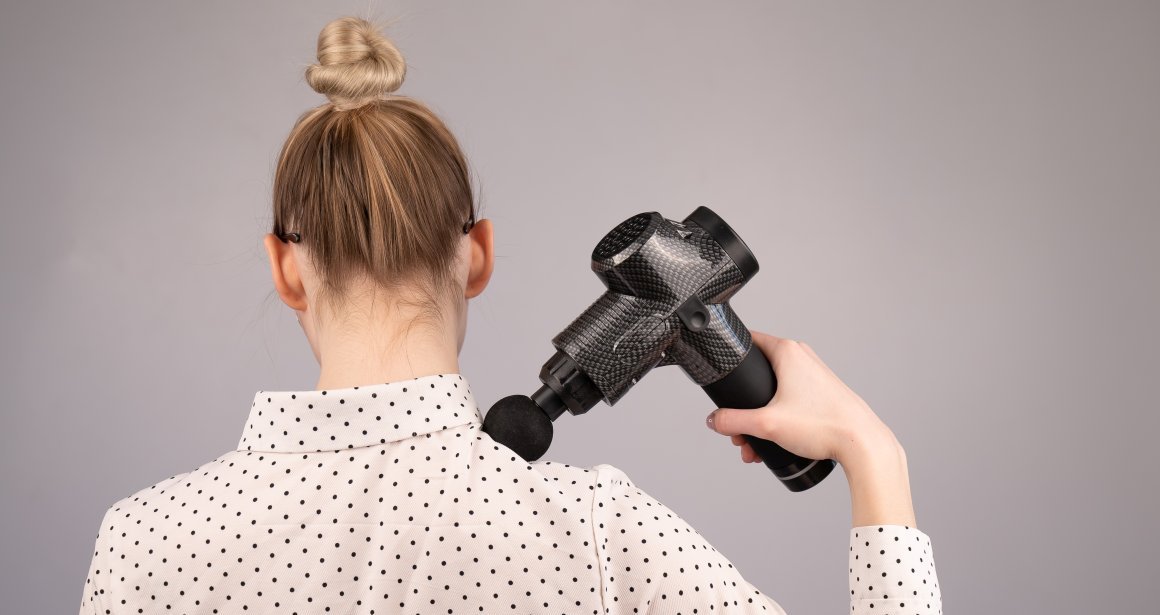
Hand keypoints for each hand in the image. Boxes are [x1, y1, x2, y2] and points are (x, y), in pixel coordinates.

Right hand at [705, 330, 916, 526]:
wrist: (862, 443)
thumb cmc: (823, 425)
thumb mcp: (767, 424)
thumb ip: (733, 421)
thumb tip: (714, 420)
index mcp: (788, 352)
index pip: (750, 340)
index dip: (731, 357)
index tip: (722, 374)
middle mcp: (802, 358)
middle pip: (759, 374)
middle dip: (743, 404)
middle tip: (738, 430)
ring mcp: (814, 375)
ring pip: (774, 391)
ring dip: (759, 417)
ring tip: (755, 445)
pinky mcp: (821, 393)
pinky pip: (790, 400)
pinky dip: (778, 417)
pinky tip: (773, 442)